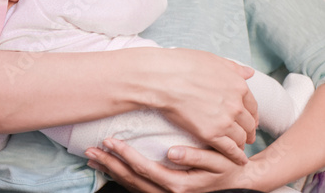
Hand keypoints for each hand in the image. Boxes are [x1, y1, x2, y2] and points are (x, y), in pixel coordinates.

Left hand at [85, 139, 251, 192]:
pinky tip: (109, 167)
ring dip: (110, 171)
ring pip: (130, 185)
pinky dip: (119, 176)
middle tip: (90, 149)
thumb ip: (197, 158)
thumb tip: (173, 153)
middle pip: (131, 180)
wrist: (237, 183)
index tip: (110, 141)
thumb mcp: (219, 162)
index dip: (125, 156)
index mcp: (179, 186)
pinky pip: (135, 186)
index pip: (144, 170)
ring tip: (92, 158)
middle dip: (109, 164)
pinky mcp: (161, 192)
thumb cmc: (227, 169)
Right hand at [147, 49, 257, 164]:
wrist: (163, 79)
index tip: (248, 120)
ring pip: (240, 137)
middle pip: (248, 123)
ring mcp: (225, 120)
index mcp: (238, 85)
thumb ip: (233, 68)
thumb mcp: (212, 60)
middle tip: (247, 136)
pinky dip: (236, 156)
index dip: (251, 114)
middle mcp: (235, 104)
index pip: (252, 105)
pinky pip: (229, 149)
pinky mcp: (211, 134)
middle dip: (249, 130)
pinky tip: (239, 161)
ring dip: (241, 144)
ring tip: (239, 148)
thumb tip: (249, 72)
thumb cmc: (182, 65)